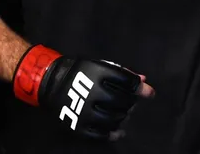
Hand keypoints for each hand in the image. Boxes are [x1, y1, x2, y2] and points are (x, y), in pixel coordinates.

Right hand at [14, 45, 153, 139]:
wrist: (50, 83)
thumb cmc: (80, 72)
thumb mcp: (100, 65)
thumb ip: (122, 72)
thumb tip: (144, 81)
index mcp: (97, 72)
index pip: (126, 81)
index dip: (140, 88)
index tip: (149, 93)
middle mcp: (92, 91)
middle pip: (123, 101)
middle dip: (131, 102)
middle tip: (132, 102)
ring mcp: (85, 110)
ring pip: (115, 118)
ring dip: (124, 117)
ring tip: (124, 114)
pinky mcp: (79, 125)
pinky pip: (102, 134)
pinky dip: (114, 134)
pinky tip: (119, 130)